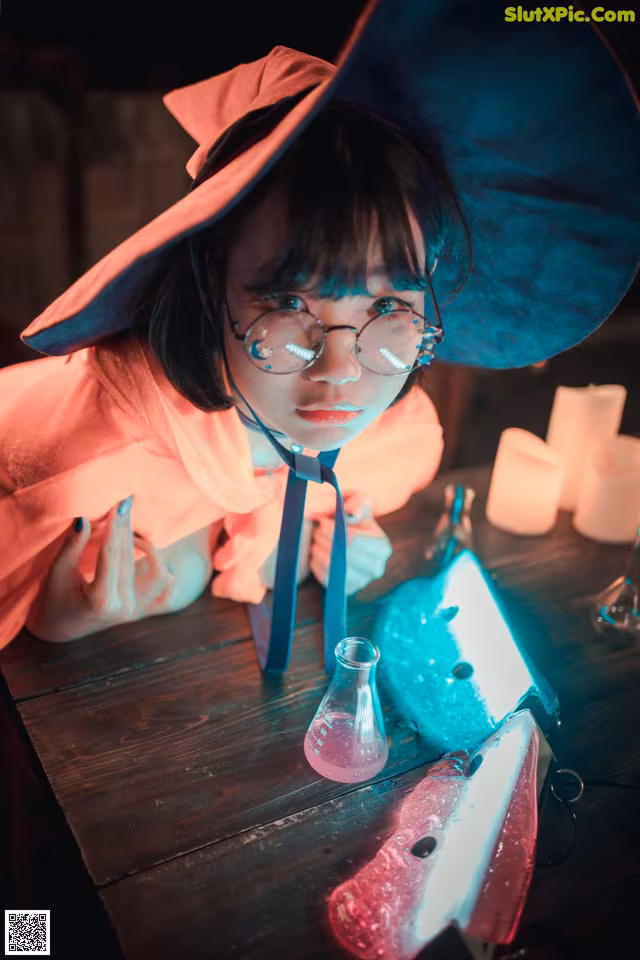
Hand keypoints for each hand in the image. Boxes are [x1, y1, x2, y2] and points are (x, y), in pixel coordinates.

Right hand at [26, 496, 175, 642]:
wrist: (61, 628)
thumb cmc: (53, 598)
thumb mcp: (57, 573)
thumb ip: (71, 547)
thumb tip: (83, 518)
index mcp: (100, 601)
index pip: (110, 556)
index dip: (114, 528)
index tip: (118, 505)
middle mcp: (122, 608)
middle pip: (128, 559)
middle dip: (126, 529)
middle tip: (126, 503)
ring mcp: (135, 611)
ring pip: (150, 570)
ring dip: (143, 545)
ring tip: (129, 527)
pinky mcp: (142, 609)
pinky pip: (164, 588)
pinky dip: (161, 567)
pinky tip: (144, 548)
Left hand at [309, 495, 392, 596]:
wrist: (339, 536)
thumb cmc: (348, 515)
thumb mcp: (357, 501)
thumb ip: (358, 503)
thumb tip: (351, 517)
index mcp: (382, 547)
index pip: (353, 540)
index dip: (332, 530)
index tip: (322, 521)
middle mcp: (376, 568)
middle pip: (342, 555)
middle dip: (324, 540)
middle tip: (316, 530)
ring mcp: (362, 582)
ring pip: (332, 567)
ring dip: (318, 550)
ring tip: (315, 540)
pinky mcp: (346, 590)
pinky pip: (325, 578)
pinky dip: (316, 564)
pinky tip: (316, 553)